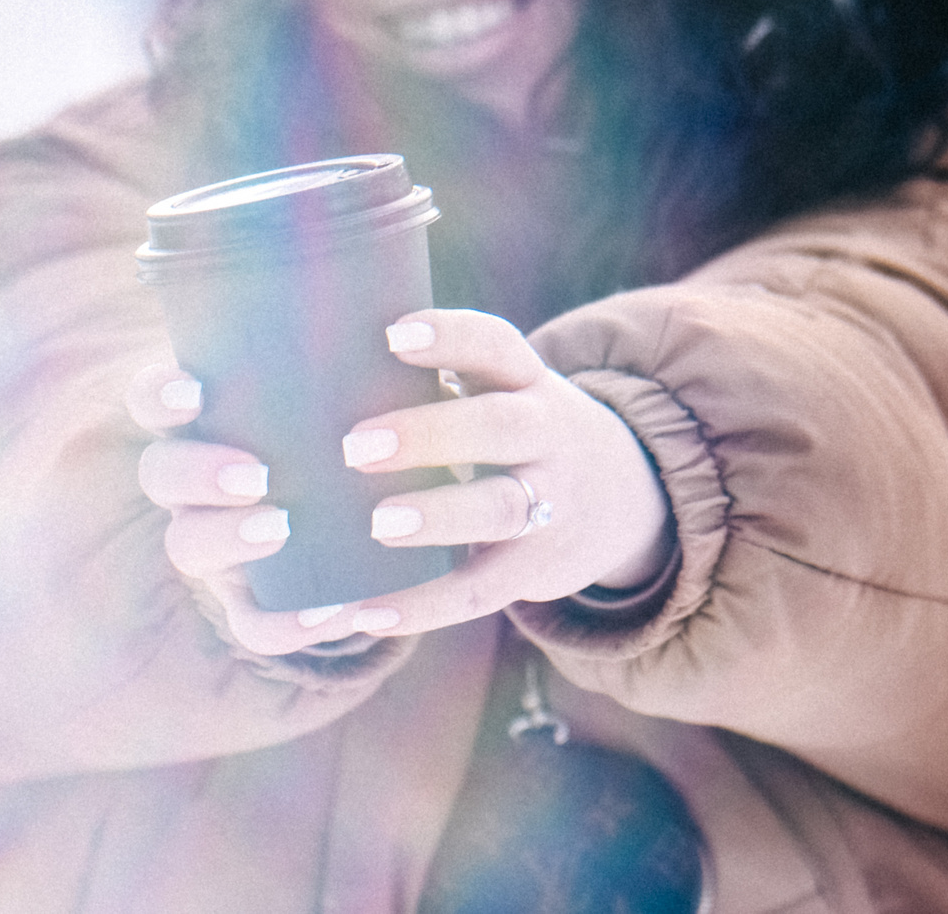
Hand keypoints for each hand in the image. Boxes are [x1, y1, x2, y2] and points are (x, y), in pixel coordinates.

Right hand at [124, 362, 372, 656]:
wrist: (376, 512)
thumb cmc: (354, 419)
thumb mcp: (346, 381)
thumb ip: (353, 351)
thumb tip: (402, 301)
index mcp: (205, 419)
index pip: (152, 398)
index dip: (158, 395)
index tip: (195, 390)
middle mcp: (195, 481)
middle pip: (161, 476)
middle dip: (196, 474)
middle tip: (255, 473)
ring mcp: (218, 543)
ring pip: (190, 547)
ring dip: (227, 538)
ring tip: (281, 526)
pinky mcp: (254, 600)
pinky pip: (253, 623)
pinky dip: (287, 624)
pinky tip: (332, 612)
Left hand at [334, 308, 672, 635]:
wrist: (628, 497)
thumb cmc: (517, 430)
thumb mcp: (500, 392)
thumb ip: (435, 381)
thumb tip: (319, 374)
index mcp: (525, 382)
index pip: (495, 346)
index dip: (451, 337)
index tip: (394, 334)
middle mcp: (546, 437)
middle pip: (500, 427)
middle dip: (431, 434)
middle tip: (356, 445)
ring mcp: (550, 504)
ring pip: (499, 509)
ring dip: (438, 516)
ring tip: (378, 524)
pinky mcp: (537, 569)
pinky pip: (481, 590)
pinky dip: (425, 606)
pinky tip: (367, 612)